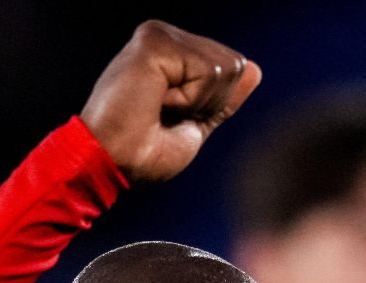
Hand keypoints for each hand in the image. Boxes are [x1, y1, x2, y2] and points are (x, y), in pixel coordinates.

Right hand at [80, 21, 261, 182]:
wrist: (111, 163)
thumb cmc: (141, 153)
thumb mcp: (194, 124)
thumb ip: (222, 97)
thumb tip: (254, 69)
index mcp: (170, 51)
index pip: (230, 68)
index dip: (211, 105)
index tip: (169, 119)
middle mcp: (164, 36)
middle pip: (234, 65)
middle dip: (209, 103)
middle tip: (164, 116)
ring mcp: (158, 35)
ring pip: (226, 68)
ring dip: (197, 103)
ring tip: (157, 109)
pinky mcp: (155, 42)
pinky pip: (208, 72)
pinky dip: (189, 100)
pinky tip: (155, 102)